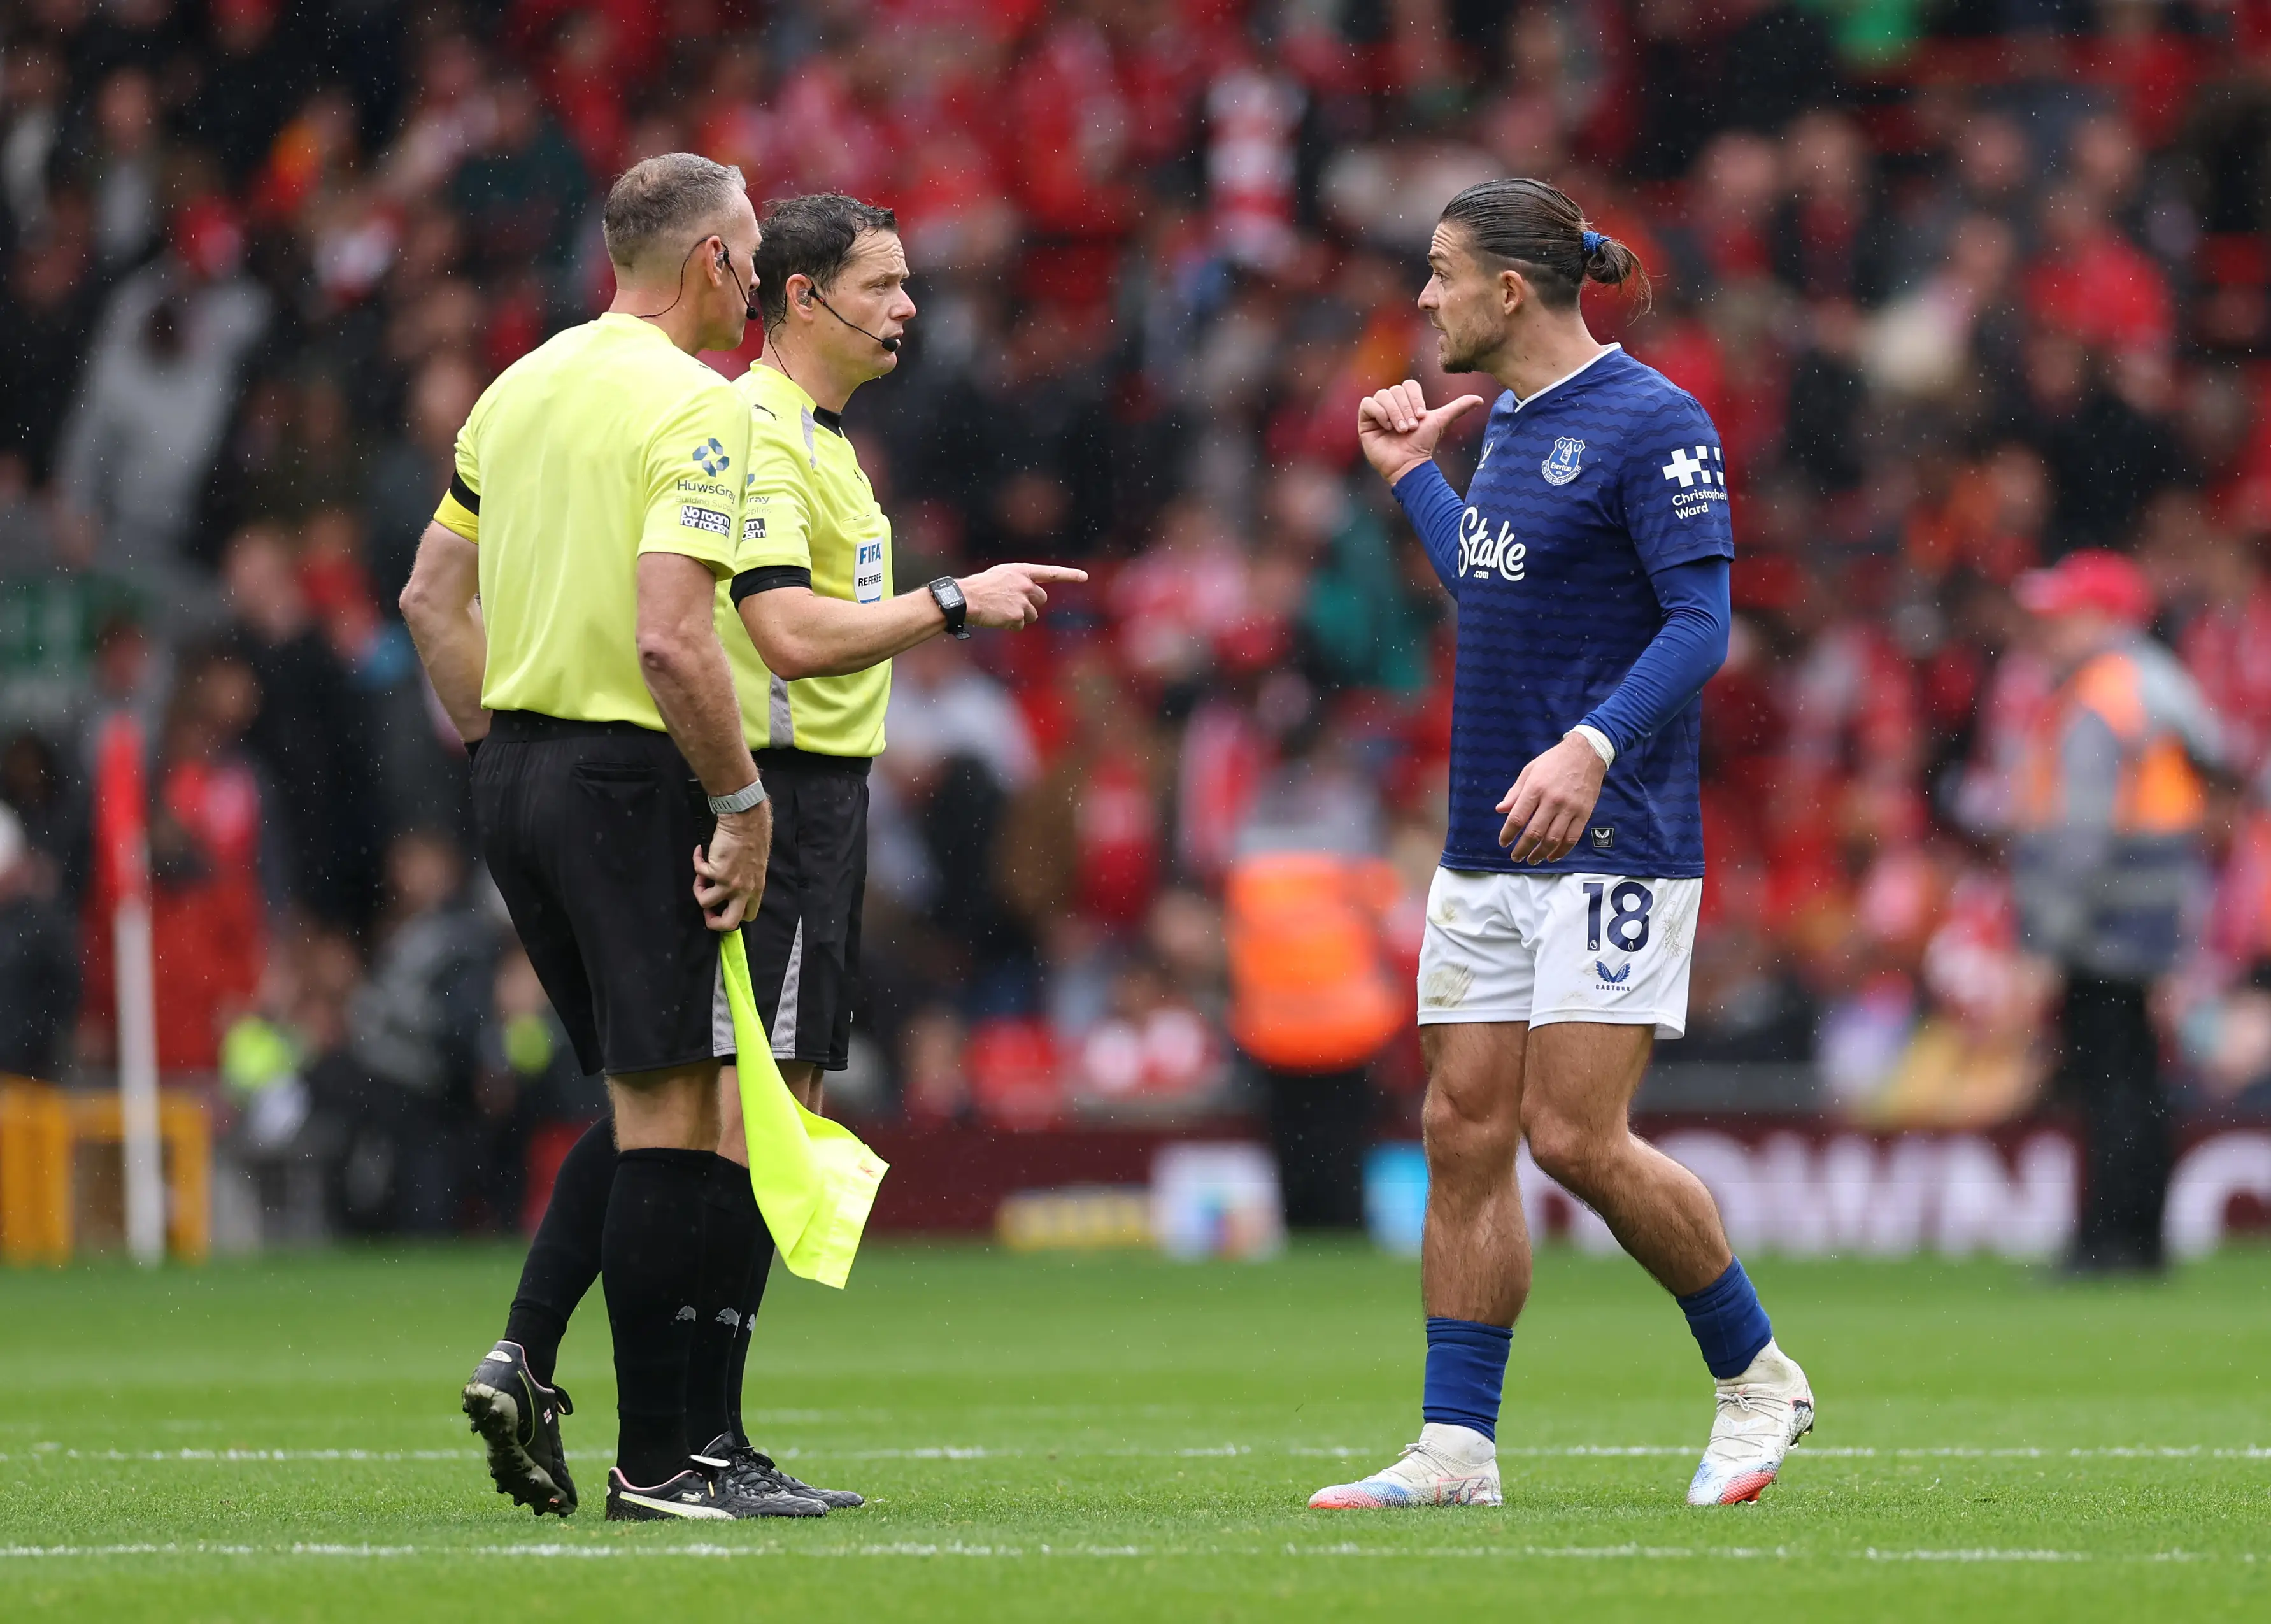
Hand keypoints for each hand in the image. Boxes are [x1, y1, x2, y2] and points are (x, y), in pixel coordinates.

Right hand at [693, 802, 771, 930]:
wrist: (745, 822)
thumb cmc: (751, 839)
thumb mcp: (755, 867)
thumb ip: (746, 881)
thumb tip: (731, 890)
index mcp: (756, 889)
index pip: (749, 916)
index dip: (733, 916)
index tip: (723, 907)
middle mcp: (745, 890)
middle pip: (729, 923)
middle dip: (713, 921)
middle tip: (706, 910)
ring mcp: (730, 883)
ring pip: (705, 902)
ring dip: (698, 889)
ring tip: (701, 875)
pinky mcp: (717, 872)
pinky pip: (699, 873)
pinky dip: (696, 862)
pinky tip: (699, 852)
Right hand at [959, 562, 1089, 629]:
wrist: (965, 598)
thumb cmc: (979, 587)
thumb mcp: (1001, 576)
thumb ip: (1018, 582)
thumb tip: (1030, 596)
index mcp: (1022, 571)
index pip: (1051, 573)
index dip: (1069, 575)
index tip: (1084, 577)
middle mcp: (1026, 585)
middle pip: (1041, 600)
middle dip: (1030, 605)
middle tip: (1011, 604)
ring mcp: (1023, 601)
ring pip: (1032, 616)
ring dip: (1020, 617)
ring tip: (1001, 611)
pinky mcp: (1017, 616)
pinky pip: (1020, 626)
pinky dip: (1010, 625)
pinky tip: (997, 618)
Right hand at [1357, 380, 1485, 485]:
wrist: (1408, 463)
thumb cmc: (1423, 444)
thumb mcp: (1441, 422)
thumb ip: (1458, 408)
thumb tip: (1480, 399)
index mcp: (1406, 400)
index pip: (1408, 385)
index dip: (1415, 398)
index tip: (1421, 417)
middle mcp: (1391, 403)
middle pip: (1395, 390)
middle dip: (1405, 409)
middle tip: (1410, 428)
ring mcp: (1377, 411)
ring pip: (1382, 396)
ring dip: (1394, 413)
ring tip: (1401, 430)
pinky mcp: (1365, 420)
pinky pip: (1368, 404)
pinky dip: (1379, 413)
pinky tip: (1387, 427)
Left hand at [1497, 734, 1608, 863]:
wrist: (1587, 753)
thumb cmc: (1554, 761)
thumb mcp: (1529, 770)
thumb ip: (1515, 792)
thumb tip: (1500, 810)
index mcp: (1535, 788)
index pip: (1518, 818)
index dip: (1508, 834)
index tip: (1503, 843)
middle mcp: (1552, 800)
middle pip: (1534, 833)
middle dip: (1522, 849)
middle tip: (1515, 857)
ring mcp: (1570, 808)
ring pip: (1553, 839)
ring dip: (1540, 854)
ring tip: (1532, 859)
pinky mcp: (1584, 813)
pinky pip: (1572, 838)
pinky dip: (1561, 851)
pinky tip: (1552, 856)